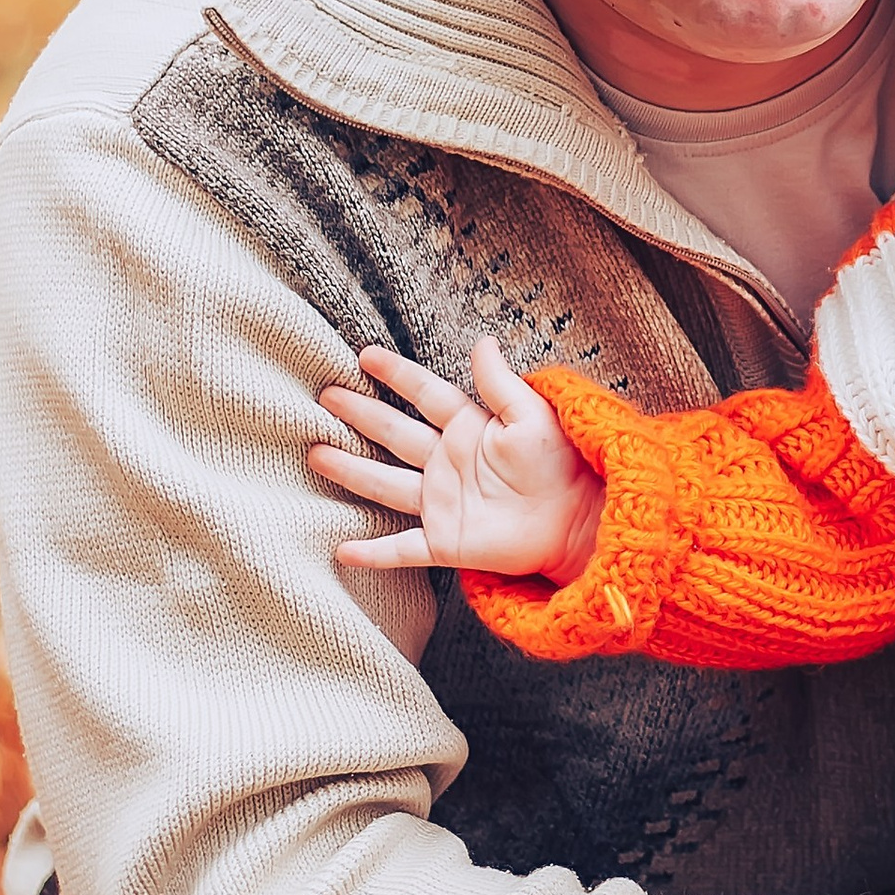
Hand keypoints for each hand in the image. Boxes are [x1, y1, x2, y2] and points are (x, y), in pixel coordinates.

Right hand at [310, 341, 605, 583]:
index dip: (397, 375)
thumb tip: (483, 342)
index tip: (365, 355)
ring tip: (315, 454)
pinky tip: (343, 550)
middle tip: (325, 396)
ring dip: (351, 470)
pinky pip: (403, 549)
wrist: (580, 518)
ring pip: (386, 484)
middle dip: (360, 414)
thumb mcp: (533, 415)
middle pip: (394, 434)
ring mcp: (443, 503)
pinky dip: (374, 552)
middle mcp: (449, 462)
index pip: (425, 394)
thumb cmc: (564, 463)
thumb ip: (501, 384)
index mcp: (470, 428)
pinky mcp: (447, 542)